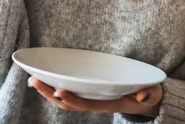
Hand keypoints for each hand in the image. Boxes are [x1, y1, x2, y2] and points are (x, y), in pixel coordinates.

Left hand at [27, 77, 161, 117]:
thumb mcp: (151, 93)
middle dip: (50, 93)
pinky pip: (70, 93)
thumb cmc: (148, 94)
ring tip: (33, 80)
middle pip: (69, 103)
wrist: (147, 100)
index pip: (85, 104)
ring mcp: (91, 99)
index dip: (71, 99)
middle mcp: (96, 103)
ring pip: (66, 100)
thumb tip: (141, 96)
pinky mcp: (90, 93)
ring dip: (48, 91)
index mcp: (107, 104)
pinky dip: (56, 88)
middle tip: (33, 80)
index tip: (58, 91)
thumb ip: (148, 94)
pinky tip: (46, 80)